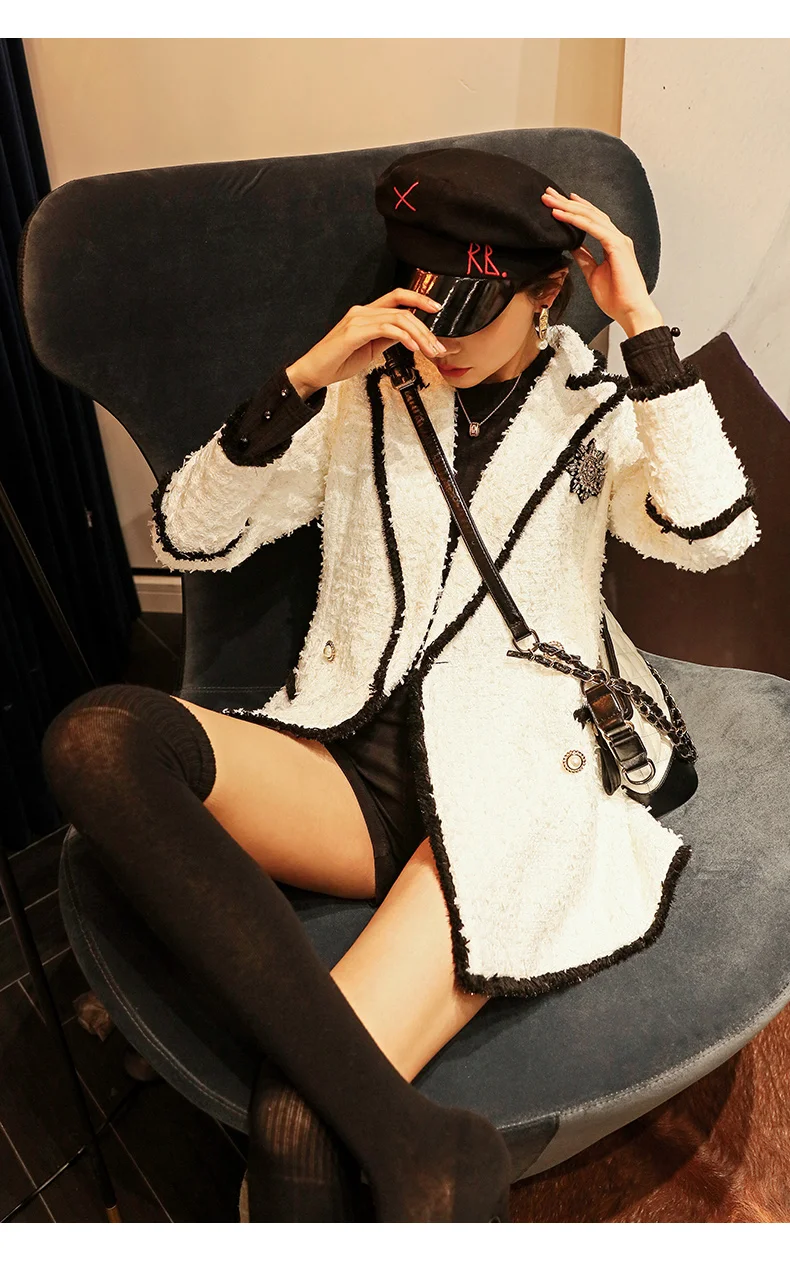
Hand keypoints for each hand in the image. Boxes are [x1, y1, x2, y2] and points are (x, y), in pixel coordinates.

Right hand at [286, 289, 447, 396]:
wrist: (314, 373)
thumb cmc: (338, 361)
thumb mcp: (370, 349)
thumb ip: (387, 338)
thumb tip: (408, 336)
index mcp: (366, 313)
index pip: (397, 297)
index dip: (419, 298)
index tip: (437, 307)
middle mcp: (361, 311)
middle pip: (402, 309)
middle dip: (425, 328)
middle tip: (438, 346)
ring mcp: (356, 320)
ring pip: (398, 318)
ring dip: (419, 335)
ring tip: (430, 351)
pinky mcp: (353, 332)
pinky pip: (385, 329)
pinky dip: (403, 337)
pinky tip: (413, 348)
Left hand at [541, 187, 663, 335]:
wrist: (630, 310)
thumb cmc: (617, 298)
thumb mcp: (593, 274)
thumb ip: (585, 258)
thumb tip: (573, 247)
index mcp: (612, 244)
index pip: (591, 220)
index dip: (574, 209)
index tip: (558, 202)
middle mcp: (616, 238)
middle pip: (589, 214)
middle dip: (567, 203)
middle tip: (548, 195)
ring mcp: (618, 240)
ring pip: (590, 217)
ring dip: (568, 207)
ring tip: (550, 200)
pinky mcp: (617, 246)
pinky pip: (592, 228)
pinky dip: (575, 220)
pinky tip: (561, 214)